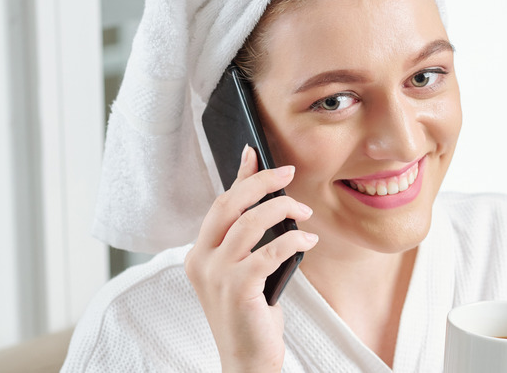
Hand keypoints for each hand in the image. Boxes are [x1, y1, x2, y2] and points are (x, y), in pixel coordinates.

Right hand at [185, 146, 317, 372]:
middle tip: (289, 173)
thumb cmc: (249, 315)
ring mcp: (216, 275)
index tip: (254, 153)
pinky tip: (308, 242)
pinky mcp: (238, 288)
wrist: (246, 360)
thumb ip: (248, 241)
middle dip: (262, 182)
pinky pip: (269, 251)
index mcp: (198, 254)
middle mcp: (200, 260)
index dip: (239, 176)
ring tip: (304, 212)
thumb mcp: (244, 272)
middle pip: (230, 204)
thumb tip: (268, 204)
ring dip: (282, 210)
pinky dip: (293, 241)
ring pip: (250, 223)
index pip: (219, 204)